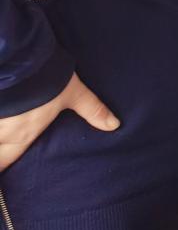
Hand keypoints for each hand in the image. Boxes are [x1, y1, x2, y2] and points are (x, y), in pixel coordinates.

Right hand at [0, 73, 118, 171]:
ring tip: (1, 127)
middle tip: (1, 147)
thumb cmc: (48, 78)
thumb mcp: (73, 94)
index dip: (0, 169)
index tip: (0, 173)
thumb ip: (92, 111)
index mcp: (21, 135)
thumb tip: (114, 125)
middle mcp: (0, 131)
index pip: (3, 163)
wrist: (22, 56)